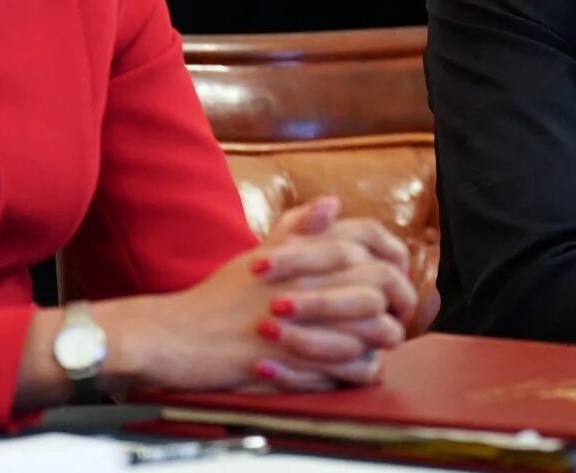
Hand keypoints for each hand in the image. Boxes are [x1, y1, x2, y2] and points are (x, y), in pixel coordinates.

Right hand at [95, 198, 413, 392]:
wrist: (177, 335)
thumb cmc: (218, 297)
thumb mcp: (260, 253)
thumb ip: (299, 229)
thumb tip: (333, 203)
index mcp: (302, 248)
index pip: (372, 239)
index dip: (394, 257)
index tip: (396, 276)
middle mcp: (308, 276)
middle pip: (382, 282)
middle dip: (398, 303)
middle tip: (395, 318)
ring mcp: (303, 319)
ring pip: (374, 328)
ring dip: (379, 340)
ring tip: (374, 347)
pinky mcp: (298, 358)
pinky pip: (350, 367)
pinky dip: (358, 370)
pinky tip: (352, 371)